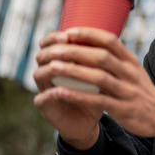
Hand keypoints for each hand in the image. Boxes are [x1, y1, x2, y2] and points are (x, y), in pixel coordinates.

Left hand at [33, 28, 154, 141]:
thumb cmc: (143, 91)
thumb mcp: (134, 70)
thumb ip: (115, 59)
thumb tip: (89, 45)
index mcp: (131, 61)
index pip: (110, 40)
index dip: (88, 34)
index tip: (67, 32)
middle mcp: (130, 73)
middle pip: (101, 57)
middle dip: (75, 51)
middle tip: (53, 50)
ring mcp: (127, 91)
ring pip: (99, 77)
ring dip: (74, 71)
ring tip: (52, 67)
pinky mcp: (123, 109)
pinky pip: (98, 101)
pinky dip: (78, 96)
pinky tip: (61, 92)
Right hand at [33, 31, 103, 148]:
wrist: (90, 121)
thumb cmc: (96, 94)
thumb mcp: (101, 74)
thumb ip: (102, 59)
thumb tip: (115, 37)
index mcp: (61, 62)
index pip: (51, 43)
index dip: (56, 37)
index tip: (69, 33)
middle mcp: (49, 73)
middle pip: (42, 55)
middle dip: (52, 48)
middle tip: (64, 44)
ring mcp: (45, 90)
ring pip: (39, 74)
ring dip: (50, 68)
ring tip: (59, 65)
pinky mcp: (46, 107)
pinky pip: (42, 98)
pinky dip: (50, 93)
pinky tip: (59, 90)